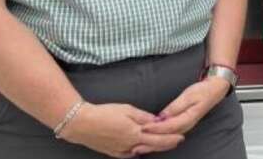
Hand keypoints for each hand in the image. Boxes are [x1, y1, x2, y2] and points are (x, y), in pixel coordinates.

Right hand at [61, 102, 183, 157]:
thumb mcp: (127, 110)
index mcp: (135, 133)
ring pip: (143, 150)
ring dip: (153, 146)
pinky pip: (131, 153)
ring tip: (163, 141)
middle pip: (153, 147)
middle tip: (177, 140)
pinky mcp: (114, 153)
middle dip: (166, 144)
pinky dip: (140, 149)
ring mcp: (122, 151)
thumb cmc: (104, 113)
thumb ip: (143, 117)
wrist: (82, 124)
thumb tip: (156, 120)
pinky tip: (142, 145)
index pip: (159, 138)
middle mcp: (130, 145)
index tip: (181, 136)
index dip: (171, 139)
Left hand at [137, 78, 230, 151]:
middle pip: (166, 137)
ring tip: (139, 148)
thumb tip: (163, 116)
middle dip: (151, 142)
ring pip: (167, 138)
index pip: (169, 126)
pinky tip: (150, 140)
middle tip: (135, 147)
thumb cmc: (202, 91)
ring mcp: (184, 126)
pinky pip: (169, 134)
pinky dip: (158, 138)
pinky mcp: (182, 124)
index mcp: (188, 118)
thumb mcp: (189, 95)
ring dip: (153, 143)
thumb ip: (175, 107)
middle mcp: (186, 125)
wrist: (214, 90)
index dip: (155, 129)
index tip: (143, 128)